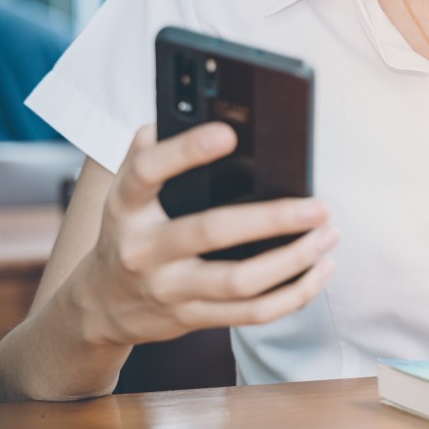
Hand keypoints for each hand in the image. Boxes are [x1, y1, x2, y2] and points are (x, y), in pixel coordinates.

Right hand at [75, 122, 337, 347]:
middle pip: (211, 232)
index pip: (148, 172)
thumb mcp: (126, 190)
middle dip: (273, 218)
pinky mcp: (193, 317)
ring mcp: (169, 289)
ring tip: (328, 235)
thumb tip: (191, 111)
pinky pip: (250, 313)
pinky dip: (293, 295)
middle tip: (319, 205)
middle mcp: (144, 249)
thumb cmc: (130, 229)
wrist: (101, 305)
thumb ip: (151, 150)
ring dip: (294, 260)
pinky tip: (320, 271)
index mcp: (126, 207)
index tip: (228, 133)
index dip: (185, 151)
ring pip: (240, 282)